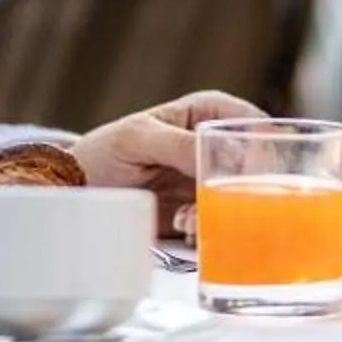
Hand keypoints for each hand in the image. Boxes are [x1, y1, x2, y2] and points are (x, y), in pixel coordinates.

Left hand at [71, 92, 261, 232]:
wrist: (79, 192)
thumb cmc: (104, 152)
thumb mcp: (139, 139)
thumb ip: (180, 145)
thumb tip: (223, 157)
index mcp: (210, 112)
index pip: (255, 125)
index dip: (262, 149)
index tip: (249, 174)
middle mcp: (218, 146)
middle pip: (258, 167)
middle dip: (244, 189)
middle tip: (219, 202)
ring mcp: (212, 181)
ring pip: (242, 199)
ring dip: (221, 213)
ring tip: (187, 218)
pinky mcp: (201, 212)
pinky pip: (221, 222)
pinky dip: (207, 229)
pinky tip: (183, 226)